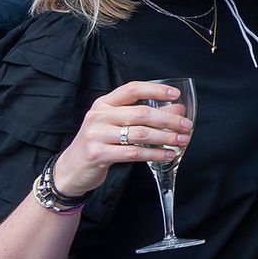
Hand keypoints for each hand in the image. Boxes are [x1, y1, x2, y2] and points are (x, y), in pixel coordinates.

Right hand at [52, 80, 195, 196]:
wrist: (71, 169)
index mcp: (103, 103)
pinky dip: (155, 153)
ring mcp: (96, 135)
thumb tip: (177, 109)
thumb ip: (143, 115)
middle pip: (141, 113)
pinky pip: (134, 152)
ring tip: (182, 140)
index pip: (132, 89)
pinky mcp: (98, 154)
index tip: (175, 94)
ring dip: (166, 137)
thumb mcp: (117, 124)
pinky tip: (168, 155)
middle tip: (186, 125)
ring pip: (140, 133)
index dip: (155, 89)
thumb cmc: (99, 142)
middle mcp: (98, 116)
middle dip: (168, 119)